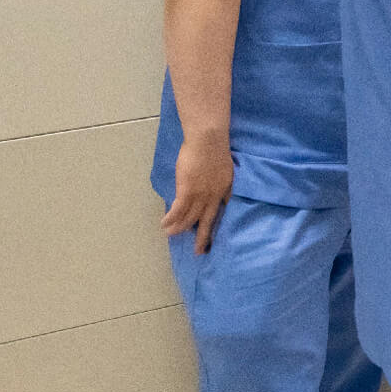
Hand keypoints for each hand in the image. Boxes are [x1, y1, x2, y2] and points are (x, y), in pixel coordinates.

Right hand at [160, 133, 232, 253]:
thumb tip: (220, 190)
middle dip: (202, 238)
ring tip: (170, 235)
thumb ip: (223, 181)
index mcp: (224, 191)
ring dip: (178, 228)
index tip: (213, 238)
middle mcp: (213, 196)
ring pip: (189, 217)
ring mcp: (200, 194)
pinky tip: (164, 224)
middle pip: (207, 221)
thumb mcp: (226, 168)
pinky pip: (177, 210)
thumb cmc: (215, 148)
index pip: (220, 213)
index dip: (215, 226)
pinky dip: (170, 219)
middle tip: (198, 252)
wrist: (208, 139)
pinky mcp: (187, 190)